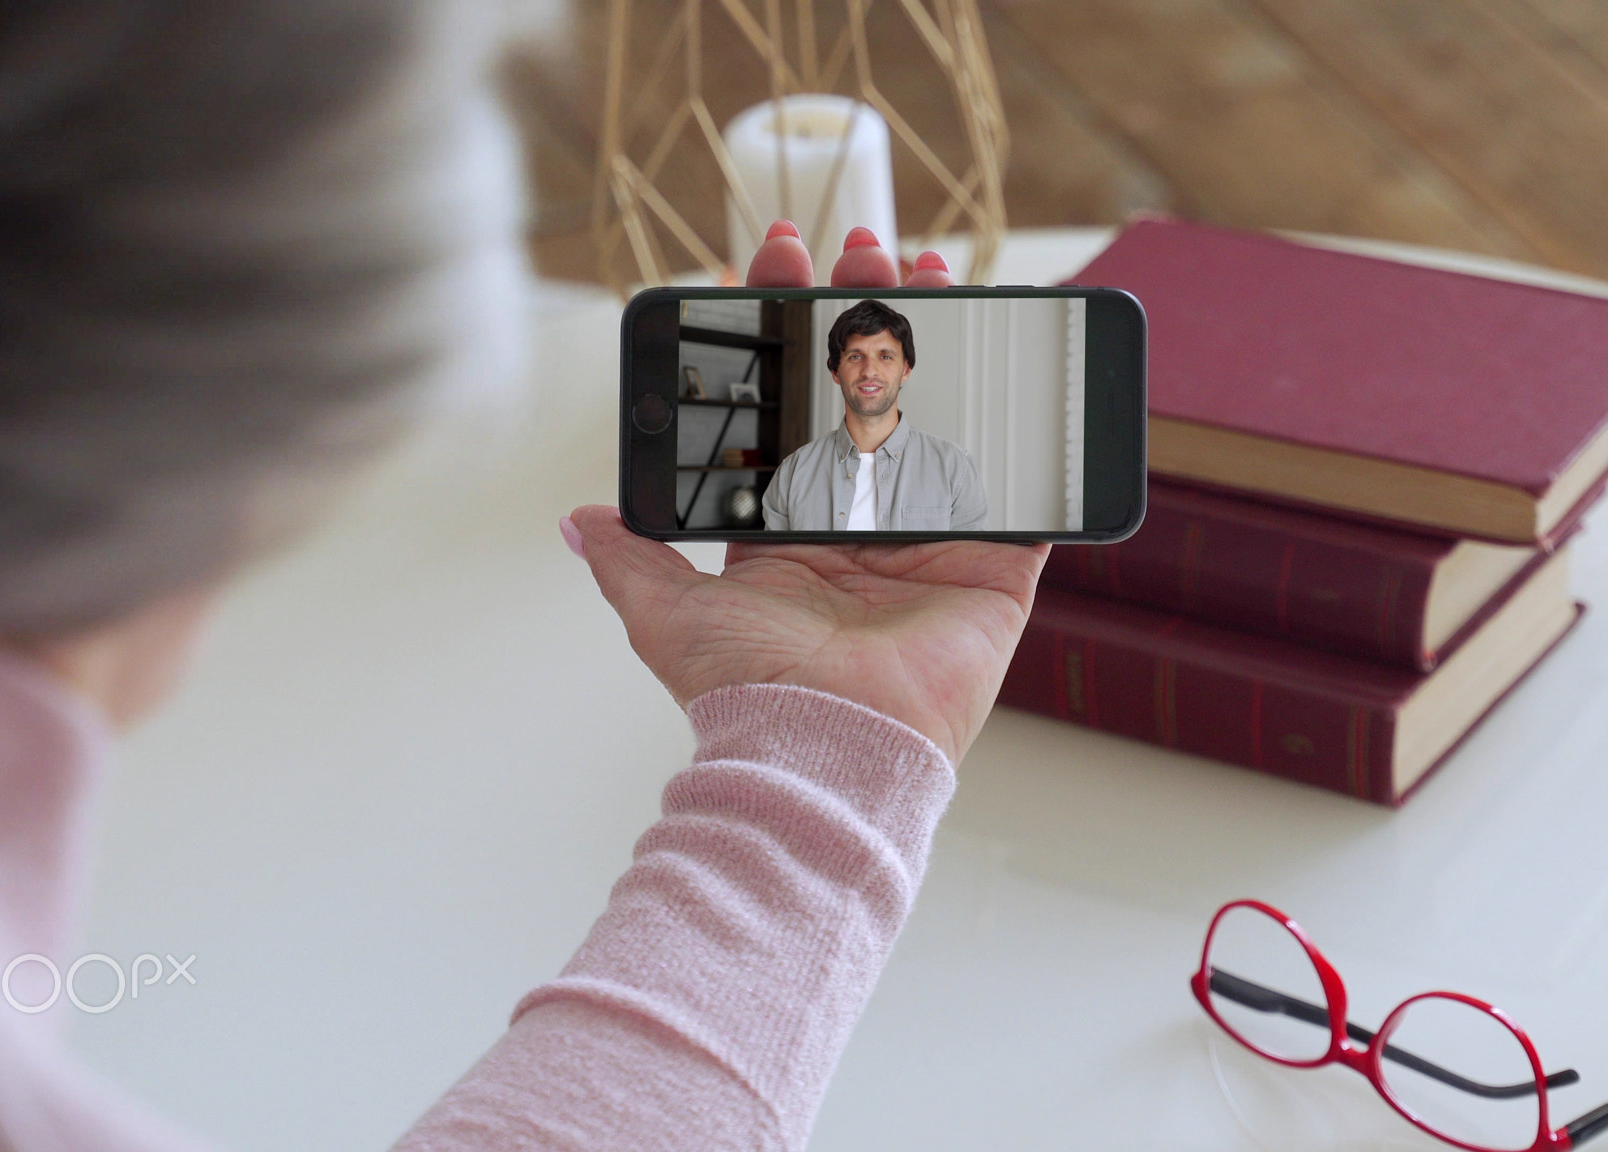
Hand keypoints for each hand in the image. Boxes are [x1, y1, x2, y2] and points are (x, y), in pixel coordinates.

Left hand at [565, 222, 1047, 760]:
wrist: (826, 749)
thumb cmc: (750, 691)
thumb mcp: (669, 613)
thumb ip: (633, 558)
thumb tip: (577, 523)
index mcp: (796, 529)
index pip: (795, 409)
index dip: (789, 334)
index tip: (779, 266)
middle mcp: (865, 528)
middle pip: (874, 396)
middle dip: (868, 314)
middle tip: (865, 250)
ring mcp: (933, 544)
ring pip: (946, 419)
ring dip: (945, 344)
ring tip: (930, 274)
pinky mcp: (994, 568)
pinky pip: (1023, 497)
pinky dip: (1029, 441)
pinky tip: (1022, 366)